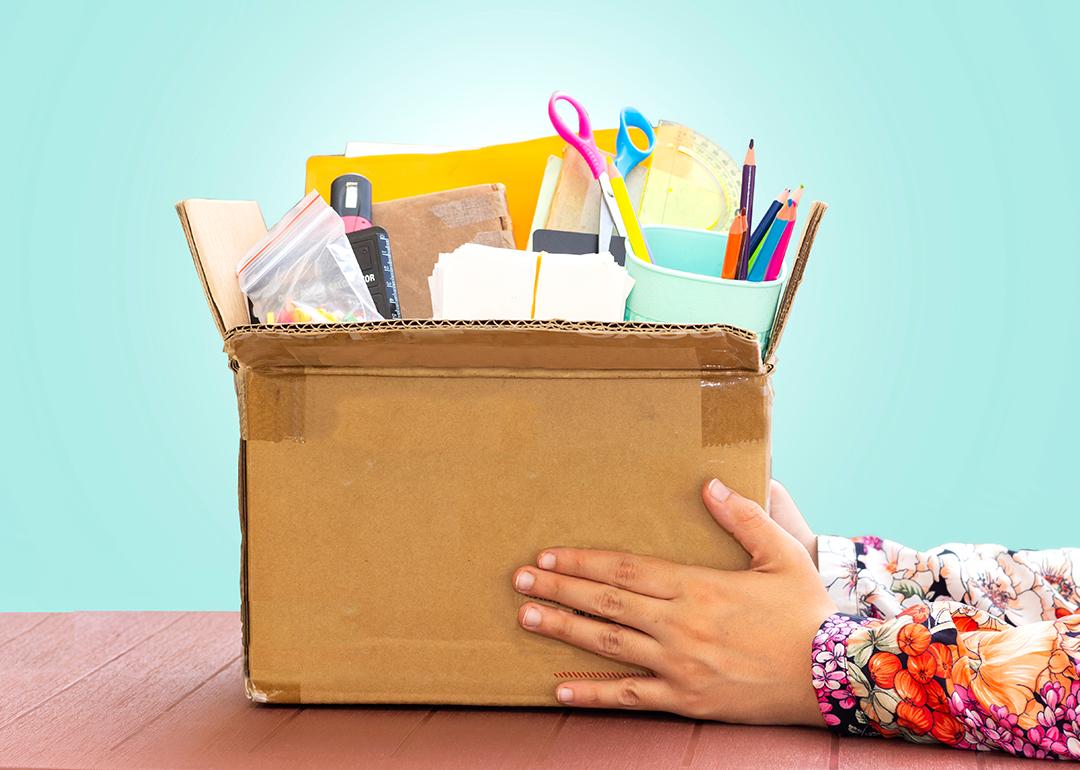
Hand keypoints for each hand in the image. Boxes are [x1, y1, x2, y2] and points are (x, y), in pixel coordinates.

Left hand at [512, 479, 836, 725]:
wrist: (832, 676)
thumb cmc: (806, 612)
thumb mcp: (781, 555)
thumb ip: (744, 517)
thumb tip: (709, 483)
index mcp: (696, 585)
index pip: (624, 569)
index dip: (582, 562)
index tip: (547, 555)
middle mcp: (678, 624)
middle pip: (604, 602)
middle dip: (557, 589)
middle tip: (518, 581)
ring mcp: (678, 664)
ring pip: (607, 644)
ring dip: (562, 629)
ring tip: (525, 618)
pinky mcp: (685, 699)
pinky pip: (629, 697)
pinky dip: (592, 692)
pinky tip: (559, 688)